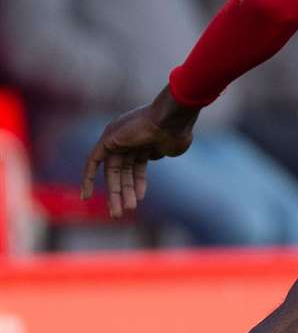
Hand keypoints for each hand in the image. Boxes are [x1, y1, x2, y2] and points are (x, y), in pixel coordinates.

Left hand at [80, 87, 199, 217]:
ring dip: (115, 193)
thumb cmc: (177, 133)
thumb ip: (162, 153)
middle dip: (124, 192)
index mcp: (145, 141)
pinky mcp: (108, 140)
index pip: (137, 166)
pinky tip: (86, 196)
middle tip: (123, 212)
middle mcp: (129, 139)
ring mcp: (117, 139)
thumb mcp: (172, 148)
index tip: (138, 198)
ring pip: (113, 171)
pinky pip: (93, 161)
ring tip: (118, 213)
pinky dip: (88, 178)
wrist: (172, 119)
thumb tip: (155, 155)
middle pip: (123, 171)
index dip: (138, 184)